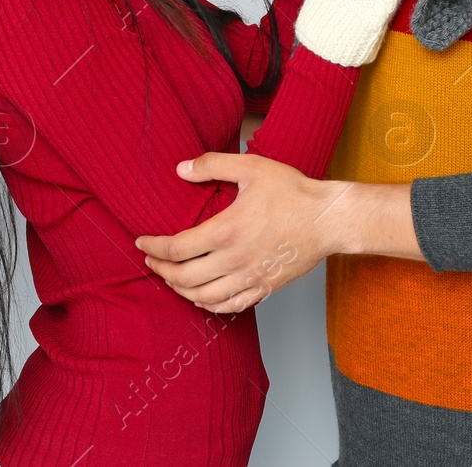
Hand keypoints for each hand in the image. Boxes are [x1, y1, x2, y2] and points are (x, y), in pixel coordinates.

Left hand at [134, 152, 348, 312]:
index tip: (142, 242)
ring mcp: (250, 278)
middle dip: (161, 270)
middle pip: (184, 277)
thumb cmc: (292, 192)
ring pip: (204, 297)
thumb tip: (181, 169)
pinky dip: (209, 305)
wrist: (328, 219)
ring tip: (170, 278)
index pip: (177, 248)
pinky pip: (230, 307)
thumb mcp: (251, 167)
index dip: (154, 247)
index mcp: (226, 231)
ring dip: (180, 290)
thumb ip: (213, 165)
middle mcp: (234, 260)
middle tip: (151, 260)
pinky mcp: (264, 287)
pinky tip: (201, 296)